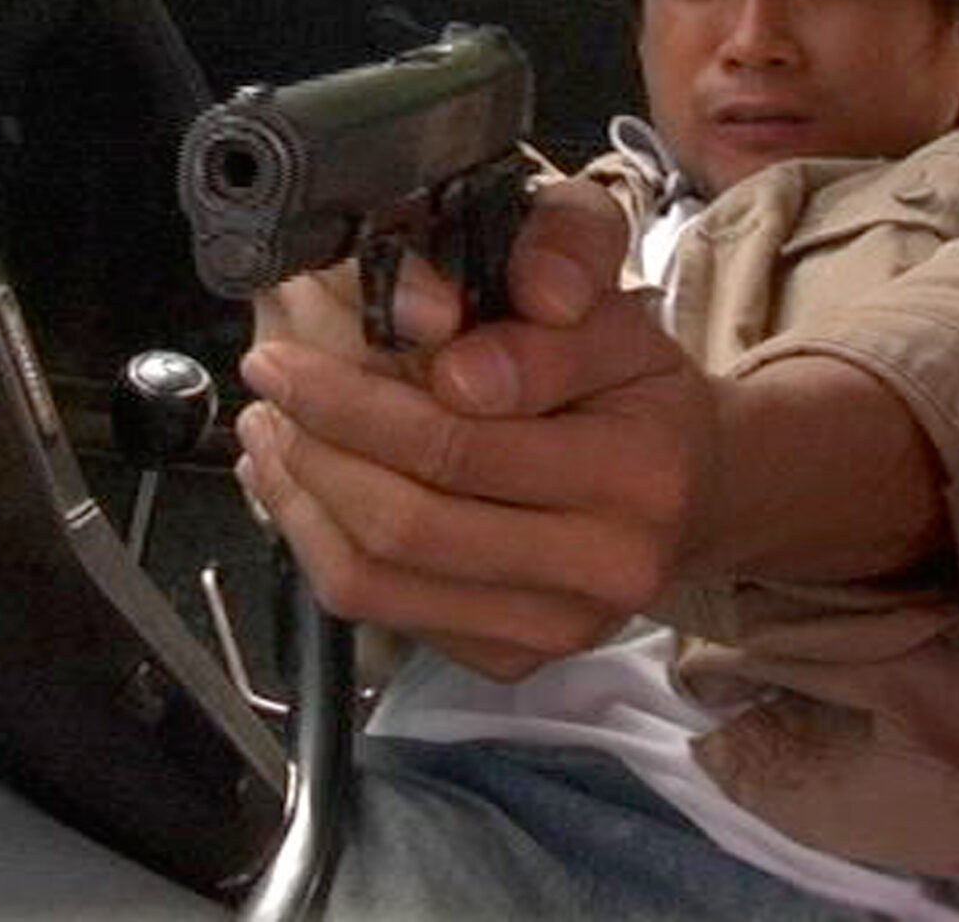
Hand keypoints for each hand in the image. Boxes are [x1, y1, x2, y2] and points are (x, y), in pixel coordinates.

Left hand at [234, 181, 722, 680]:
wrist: (690, 484)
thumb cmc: (633, 380)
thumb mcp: (608, 304)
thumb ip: (542, 298)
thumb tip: (452, 363)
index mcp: (639, 472)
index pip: (460, 445)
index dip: (355, 400)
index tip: (289, 351)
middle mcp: (607, 568)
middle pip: (407, 524)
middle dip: (315, 446)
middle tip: (267, 379)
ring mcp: (557, 628)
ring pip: (379, 582)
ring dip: (300, 500)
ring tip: (270, 429)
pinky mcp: (513, 659)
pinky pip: (384, 616)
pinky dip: (321, 546)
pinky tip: (301, 485)